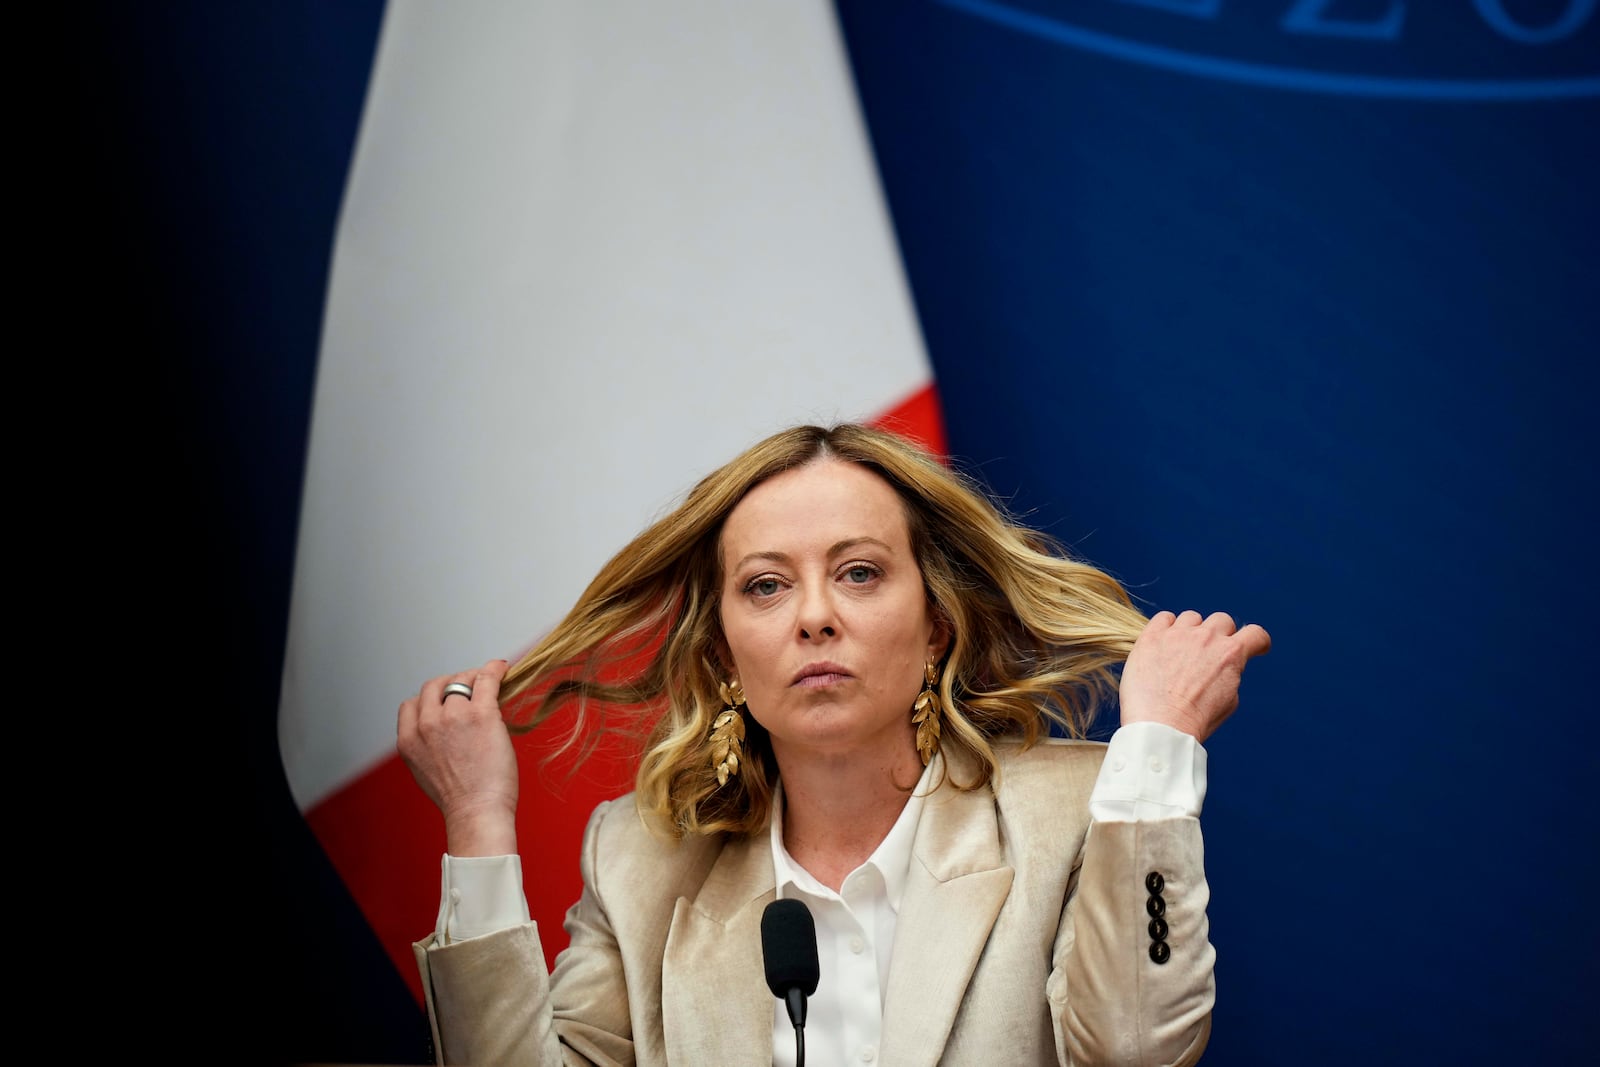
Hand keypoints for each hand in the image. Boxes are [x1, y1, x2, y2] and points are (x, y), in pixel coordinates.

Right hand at [396, 658, 518, 855]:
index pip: (411, 704)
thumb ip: (428, 744)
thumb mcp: (427, 770)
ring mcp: (453, 716)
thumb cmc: (460, 799)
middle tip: (470, 688)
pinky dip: (494, 670)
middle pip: (433, 686)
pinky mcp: (480, 714)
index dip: (430, 700)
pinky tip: (502, 669)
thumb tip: (449, 723)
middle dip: (451, 683)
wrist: (477, 813)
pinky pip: (485, 680)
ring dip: (475, 680)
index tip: (447, 701)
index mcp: (408, 740)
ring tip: (489, 685)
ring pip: (461, 681)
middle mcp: (426, 725)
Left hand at [1118, 610, 1270, 742]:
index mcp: (1231, 654)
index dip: (1257, 641)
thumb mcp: (1228, 701)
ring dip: (1192, 631)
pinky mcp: (1152, 636)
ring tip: (1182, 651)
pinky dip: (1166, 627)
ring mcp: (1178, 634)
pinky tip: (1164, 642)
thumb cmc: (1194, 719)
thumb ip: (1230, 675)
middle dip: (1221, 635)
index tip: (1254, 646)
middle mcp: (1207, 638)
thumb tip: (1225, 667)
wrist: (1161, 725)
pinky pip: (1163, 618)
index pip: (1255, 634)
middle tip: (1210, 652)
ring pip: (1192, 618)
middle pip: (1222, 621)